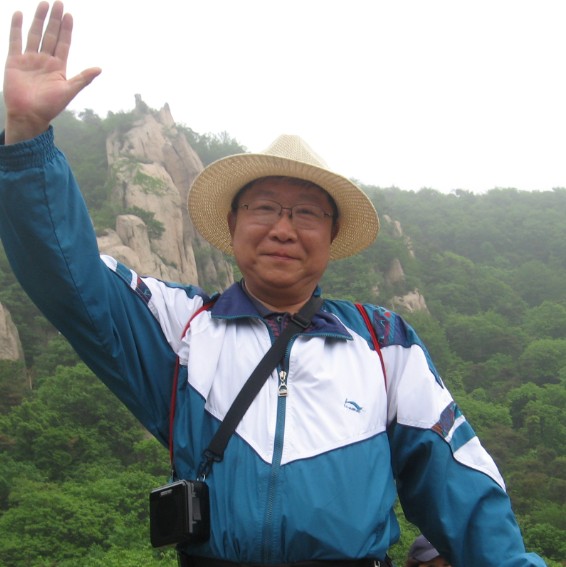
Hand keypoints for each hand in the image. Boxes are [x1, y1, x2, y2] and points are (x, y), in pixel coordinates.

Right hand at [3, 1, 100, 143]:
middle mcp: (45, 61)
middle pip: (50, 35)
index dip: (66, 30)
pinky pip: (15, 40)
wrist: (29, 115)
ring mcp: (30, 59)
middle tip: (58, 2)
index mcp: (58, 67)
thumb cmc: (50, 107)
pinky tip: (19, 14)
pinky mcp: (15, 61)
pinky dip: (16, 27)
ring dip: (39, 19)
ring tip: (44, 3)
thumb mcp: (69, 91)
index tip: (69, 15)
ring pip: (35, 34)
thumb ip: (83, 78)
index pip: (63, 43)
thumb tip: (100, 68)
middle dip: (55, 19)